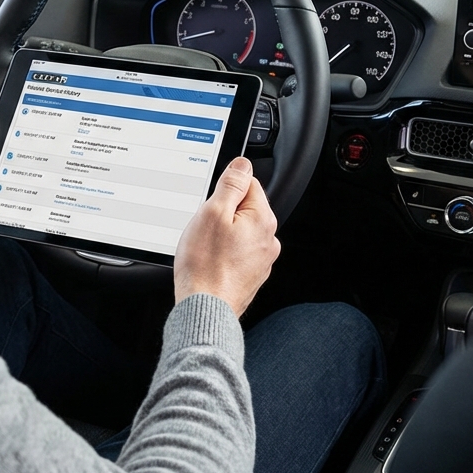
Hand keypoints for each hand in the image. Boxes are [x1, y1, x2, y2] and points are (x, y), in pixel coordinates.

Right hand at [173, 157, 279, 316]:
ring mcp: (261, 259)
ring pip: (239, 231)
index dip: (224, 189)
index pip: (249, 183)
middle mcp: (268, 239)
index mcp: (262, 219)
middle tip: (204, 227)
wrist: (205, 308)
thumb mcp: (212, 212)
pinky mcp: (251, 275)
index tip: (211, 203)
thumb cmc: (205, 265)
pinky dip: (223, 253)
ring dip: (222, 233)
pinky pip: (237, 252)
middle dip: (222, 212)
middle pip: (243, 208)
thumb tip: (242, 165)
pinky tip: (209, 261)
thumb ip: (230, 184)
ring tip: (205, 247)